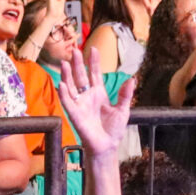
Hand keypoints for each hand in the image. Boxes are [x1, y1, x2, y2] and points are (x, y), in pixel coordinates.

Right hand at [53, 46, 134, 160]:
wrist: (107, 146)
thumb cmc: (114, 129)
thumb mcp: (122, 110)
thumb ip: (125, 95)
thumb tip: (132, 79)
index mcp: (99, 93)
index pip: (95, 74)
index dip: (93, 62)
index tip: (93, 49)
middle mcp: (87, 96)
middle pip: (81, 76)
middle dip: (77, 63)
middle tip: (74, 50)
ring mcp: (80, 104)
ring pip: (71, 86)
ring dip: (67, 75)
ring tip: (65, 63)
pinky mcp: (75, 115)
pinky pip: (68, 102)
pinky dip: (64, 93)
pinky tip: (62, 83)